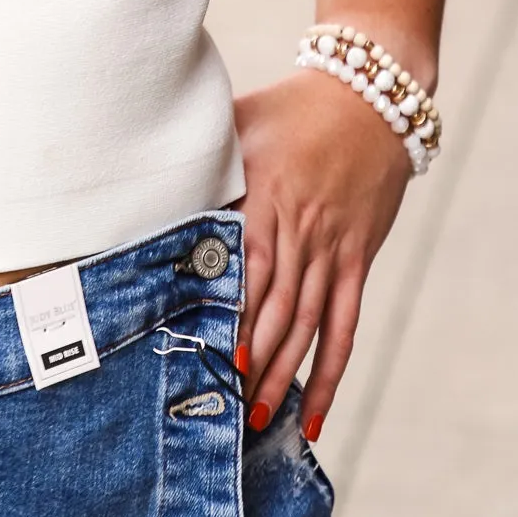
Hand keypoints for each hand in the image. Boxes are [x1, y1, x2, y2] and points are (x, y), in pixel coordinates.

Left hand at [233, 67, 411, 438]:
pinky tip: (317, 410)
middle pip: (278, 307)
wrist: (367, 97)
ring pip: (308, 325)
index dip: (235, 314)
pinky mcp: (358, 259)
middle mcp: (302, 230)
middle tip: (226, 409)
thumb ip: (205, 158)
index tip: (215, 354)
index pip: (250, 267)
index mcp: (268, 196)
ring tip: (260, 419)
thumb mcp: (240, 123)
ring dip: (284, 375)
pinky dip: (331, 371)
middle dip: (253, 361)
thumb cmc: (290, 108)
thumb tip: (151, 176)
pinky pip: (345, 325)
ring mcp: (333, 248)